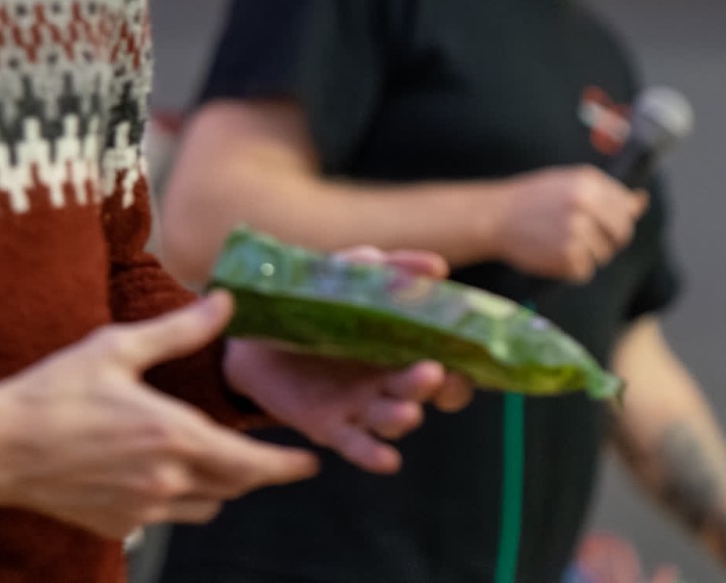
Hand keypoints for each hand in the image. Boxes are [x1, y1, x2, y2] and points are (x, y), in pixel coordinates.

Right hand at [0, 292, 317, 538]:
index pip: (250, 464)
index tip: (310, 463)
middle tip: (266, 457)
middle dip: (255, 472)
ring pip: (207, 507)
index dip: (286, 466)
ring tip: (211, 459)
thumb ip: (179, 331)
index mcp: (171, 435)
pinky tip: (157, 471)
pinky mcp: (120, 525)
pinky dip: (177, 498)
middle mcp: (165, 480)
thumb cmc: (54, 392)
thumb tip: (224, 303)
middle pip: (234, 488)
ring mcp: (143, 509)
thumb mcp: (117, 348)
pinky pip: (168, 518)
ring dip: (218, 487)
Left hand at [222, 244, 474, 472]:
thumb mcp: (346, 279)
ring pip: (394, 418)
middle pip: (425, 390)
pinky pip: (358, 446)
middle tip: (435, 373)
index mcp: (401, 347)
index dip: (463, 364)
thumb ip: (384, 271)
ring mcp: (362, 406)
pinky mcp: (331, 427)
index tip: (470, 355)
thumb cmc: (314, 307)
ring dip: (404, 415)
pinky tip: (387, 459)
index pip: (448, 363)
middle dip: (436, 387)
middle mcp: (389, 382)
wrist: (254, 336)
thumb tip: (434, 267)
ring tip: (408, 410)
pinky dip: (374, 454)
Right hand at [491, 166, 647, 282]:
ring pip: (603, 255)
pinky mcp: (566, 256)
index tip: (601, 223)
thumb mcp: (570, 184)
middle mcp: (584, 204)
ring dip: (587, 255)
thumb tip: (641, 202)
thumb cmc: (535, 199)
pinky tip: (552, 254)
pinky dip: (571, 268)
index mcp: (588, 182)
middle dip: (608, 240)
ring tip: (560, 242)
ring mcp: (576, 231)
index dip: (617, 220)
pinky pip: (584, 271)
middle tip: (583, 238)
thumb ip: (607, 194)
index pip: (626, 210)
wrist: (495, 216)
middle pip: (621, 234)